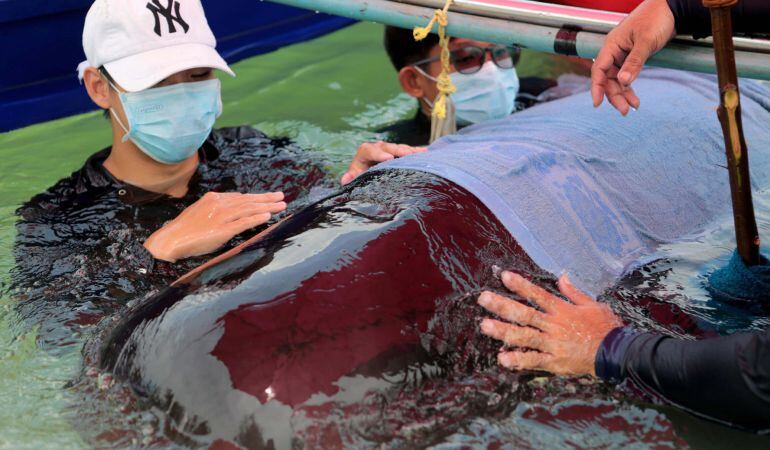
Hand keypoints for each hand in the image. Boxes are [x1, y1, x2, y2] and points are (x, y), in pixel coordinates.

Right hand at [144, 191, 285, 261]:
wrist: (171, 239)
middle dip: (266, 199)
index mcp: (214, 198)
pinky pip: (243, 222)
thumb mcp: (201, 212)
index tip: (268, 197)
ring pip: (249, 209)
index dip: (256, 197)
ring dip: (267, 207)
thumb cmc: (185, 229)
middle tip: (281, 197)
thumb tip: (233, 207)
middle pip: (248, 200)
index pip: (240, 197)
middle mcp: (219, 204)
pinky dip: (256, 218)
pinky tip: (267, 216)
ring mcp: (221, 216)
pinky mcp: (222, 230)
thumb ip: (217, 208)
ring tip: (281, 206)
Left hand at [340, 141, 426, 184]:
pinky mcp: (398, 151)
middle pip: (390, 147)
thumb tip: (344, 180)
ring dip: (411, 151)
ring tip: (422, 153)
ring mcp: (390, 148)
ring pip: (400, 148)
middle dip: (400, 151)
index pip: (372, 150)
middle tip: (409, 154)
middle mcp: (379, 146)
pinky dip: (416, 151)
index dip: (380, 154)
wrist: (366, 168)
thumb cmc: (360, 172)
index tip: (389, 158)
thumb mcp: (355, 174)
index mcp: (366, 150)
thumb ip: (351, 176)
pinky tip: (426, 152)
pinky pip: (408, 151)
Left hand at [478, 271, 621, 375]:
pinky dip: (518, 360)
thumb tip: (562, 276)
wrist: (617, 353)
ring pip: (524, 336)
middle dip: (502, 305)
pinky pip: (534, 361)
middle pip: (524, 314)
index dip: (520, 285)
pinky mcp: (554, 362)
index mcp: (562, 310)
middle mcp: (554, 326)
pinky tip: (502, 359)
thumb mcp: (593, 304)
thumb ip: (574, 292)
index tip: (503, 276)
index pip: (537, 294)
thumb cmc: (605, 327)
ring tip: (485, 325)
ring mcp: (553, 344)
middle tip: (483, 298)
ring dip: (503, 331)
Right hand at [591, 0, 675, 114]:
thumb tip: (624, 81)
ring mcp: (622, 55)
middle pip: (608, 79)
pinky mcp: (631, 58)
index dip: (597, 87)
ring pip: (617, 80)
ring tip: (632, 108)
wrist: (671, 8)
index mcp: (612, 45)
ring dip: (623, 94)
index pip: (599, 69)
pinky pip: (626, 76)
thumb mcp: (646, 41)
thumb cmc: (656, 18)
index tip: (597, 103)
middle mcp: (614, 51)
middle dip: (615, 95)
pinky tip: (635, 99)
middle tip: (625, 111)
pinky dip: (630, 88)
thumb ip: (634, 62)